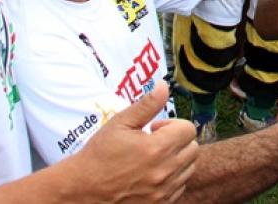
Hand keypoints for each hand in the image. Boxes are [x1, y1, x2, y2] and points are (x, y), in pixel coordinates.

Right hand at [74, 81, 197, 202]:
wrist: (84, 188)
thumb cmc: (100, 153)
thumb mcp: (121, 123)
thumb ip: (147, 104)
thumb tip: (164, 86)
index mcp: (157, 148)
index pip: (188, 129)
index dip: (172, 125)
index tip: (154, 129)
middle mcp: (165, 171)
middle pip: (193, 148)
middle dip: (177, 140)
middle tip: (155, 141)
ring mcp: (164, 191)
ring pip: (189, 168)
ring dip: (177, 159)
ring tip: (153, 157)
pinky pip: (180, 187)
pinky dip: (172, 178)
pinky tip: (152, 173)